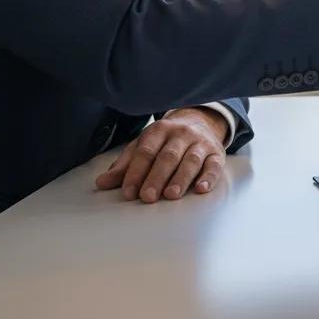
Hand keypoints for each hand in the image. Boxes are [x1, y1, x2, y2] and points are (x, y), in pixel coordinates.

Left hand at [94, 107, 226, 202]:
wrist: (201, 121)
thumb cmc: (166, 141)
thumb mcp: (144, 146)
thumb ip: (125, 165)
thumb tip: (101, 183)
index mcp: (159, 130)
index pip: (146, 151)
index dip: (136, 172)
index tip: (129, 192)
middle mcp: (181, 134)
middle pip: (168, 156)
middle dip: (157, 177)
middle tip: (148, 197)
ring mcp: (201, 143)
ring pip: (191, 160)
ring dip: (181, 178)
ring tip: (171, 195)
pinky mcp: (217, 153)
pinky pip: (214, 165)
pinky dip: (209, 177)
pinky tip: (201, 189)